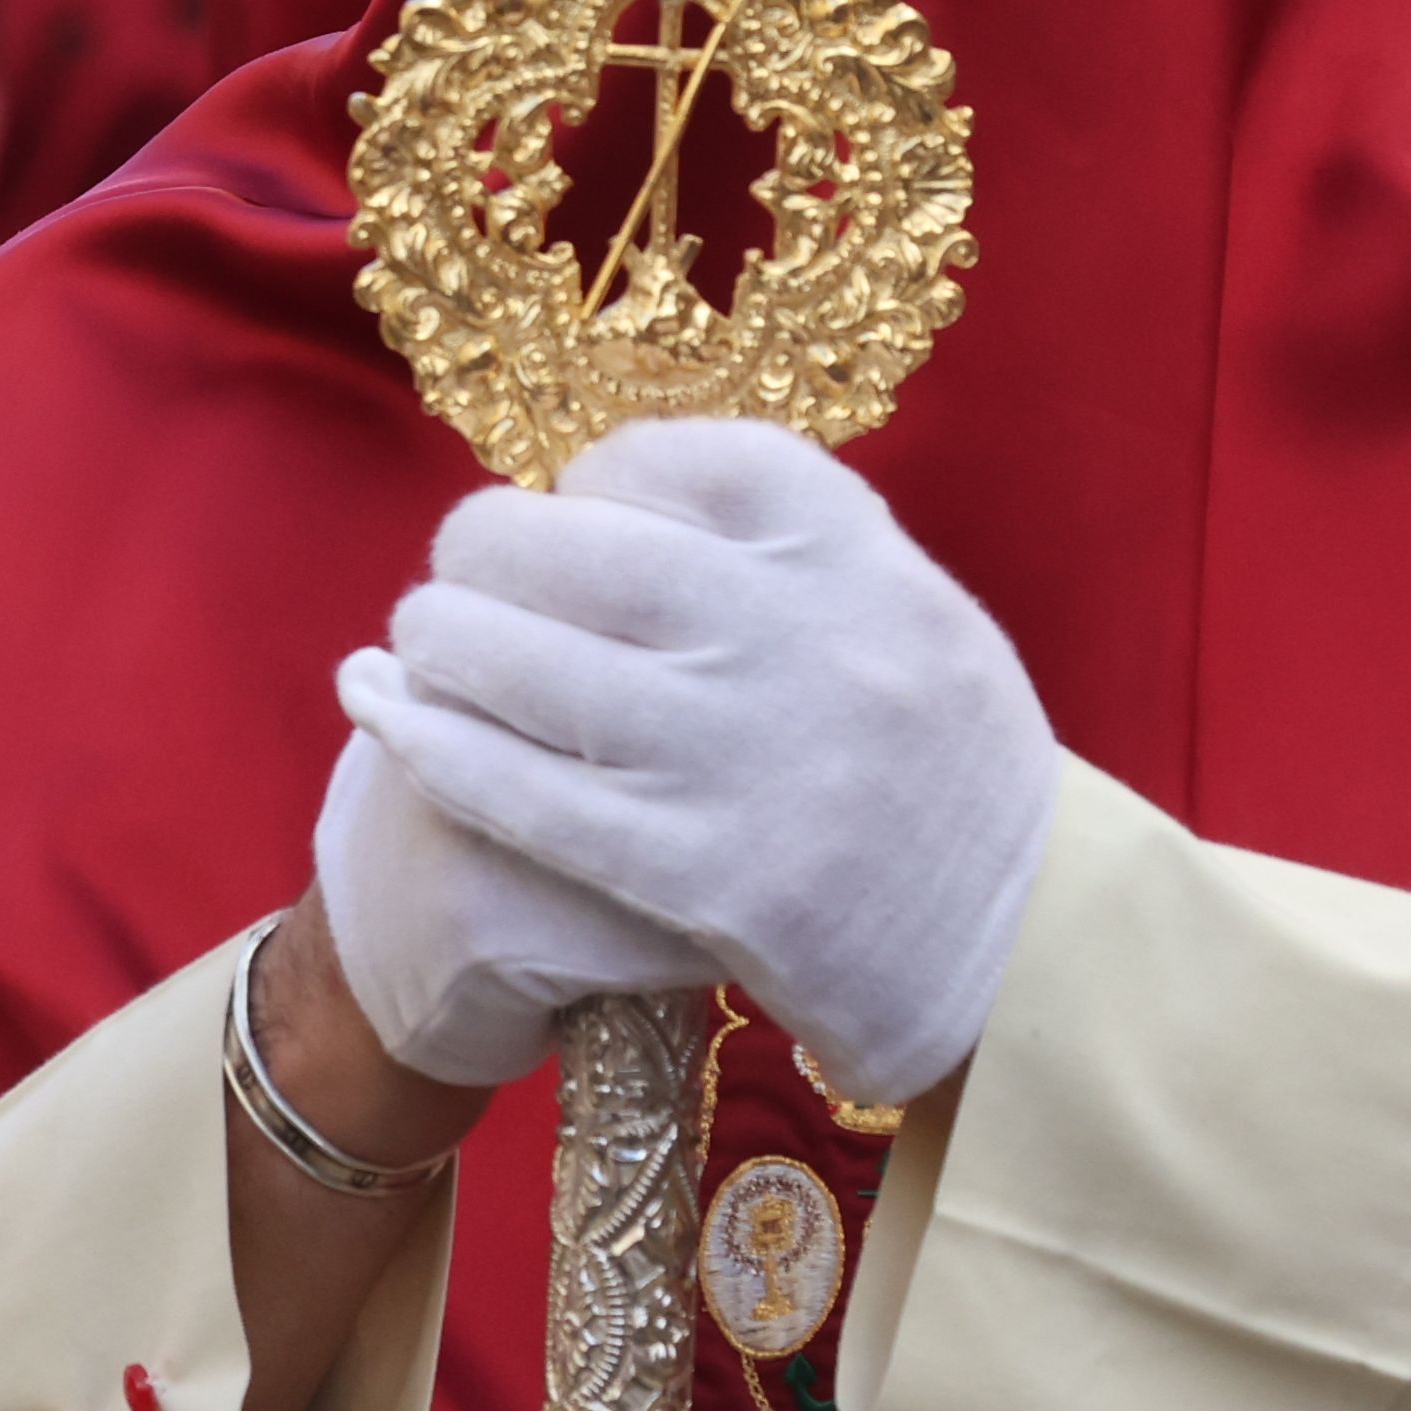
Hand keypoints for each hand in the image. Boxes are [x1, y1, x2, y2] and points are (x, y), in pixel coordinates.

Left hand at [348, 421, 1054, 1109]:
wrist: (1029, 953)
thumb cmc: (950, 771)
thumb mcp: (910, 611)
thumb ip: (789, 545)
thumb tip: (615, 492)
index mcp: (854, 554)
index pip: (674, 457)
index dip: (593, 475)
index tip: (572, 505)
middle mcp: (792, 635)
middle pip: (569, 545)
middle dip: (482, 546)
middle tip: (461, 570)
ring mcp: (737, 756)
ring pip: (519, 659)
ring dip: (438, 637)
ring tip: (418, 641)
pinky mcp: (695, 873)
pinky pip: (519, 791)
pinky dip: (430, 742)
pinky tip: (381, 708)